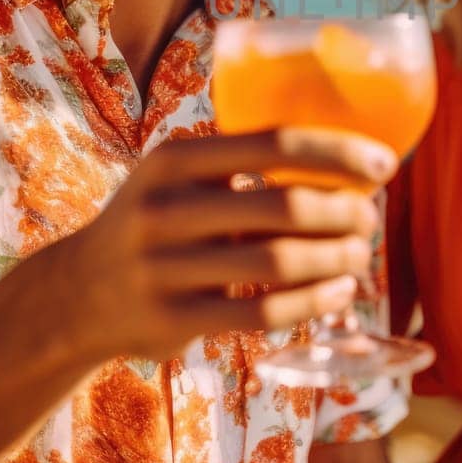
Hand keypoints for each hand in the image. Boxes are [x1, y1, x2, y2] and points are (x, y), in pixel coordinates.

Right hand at [54, 126, 397, 361]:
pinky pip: (260, 312)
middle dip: (344, 212)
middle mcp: (164, 207)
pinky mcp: (171, 319)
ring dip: (334, 260)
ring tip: (360, 257)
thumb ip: (240, 164)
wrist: (76, 294)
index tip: (384, 164)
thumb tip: (345, 156)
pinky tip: (337, 292)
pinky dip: (310, 302)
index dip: (338, 152)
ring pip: (277, 263)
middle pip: (283, 207)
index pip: (274, 143)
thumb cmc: (156, 224)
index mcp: (174, 159)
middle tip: (371, 218)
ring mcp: (164, 267)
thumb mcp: (177, 177)